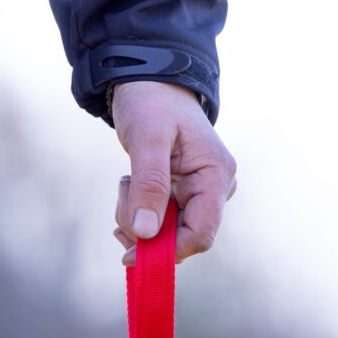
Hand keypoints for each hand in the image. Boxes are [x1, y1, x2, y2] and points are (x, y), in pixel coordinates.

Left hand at [112, 81, 236, 264]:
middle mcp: (215, 189)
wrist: (149, 81)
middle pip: (181, 237)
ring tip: (127, 183)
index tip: (132, 256)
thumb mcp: (147, 138)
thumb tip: (146, 232)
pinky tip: (129, 194)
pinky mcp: (183, 195)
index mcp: (215, 176)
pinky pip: (161, 221)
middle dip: (146, 231)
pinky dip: (139, 215)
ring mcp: (199, 193)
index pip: (201, 234)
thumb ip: (149, 183)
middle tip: (122, 203)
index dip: (168, 252)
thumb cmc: (151, 102)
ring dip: (138, 220)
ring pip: (167, 232)